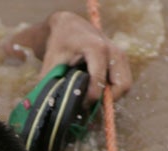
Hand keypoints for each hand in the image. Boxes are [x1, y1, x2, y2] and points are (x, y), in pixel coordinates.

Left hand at [4, 11, 131, 104]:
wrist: (70, 26)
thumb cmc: (59, 43)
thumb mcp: (51, 61)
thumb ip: (48, 82)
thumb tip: (43, 105)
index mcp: (96, 48)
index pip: (99, 80)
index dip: (90, 98)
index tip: (79, 107)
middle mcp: (113, 51)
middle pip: (121, 86)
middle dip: (106, 101)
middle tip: (88, 107)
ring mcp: (120, 55)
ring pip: (125, 85)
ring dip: (110, 98)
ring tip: (91, 101)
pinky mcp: (121, 60)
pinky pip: (123, 81)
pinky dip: (112, 91)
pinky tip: (95, 93)